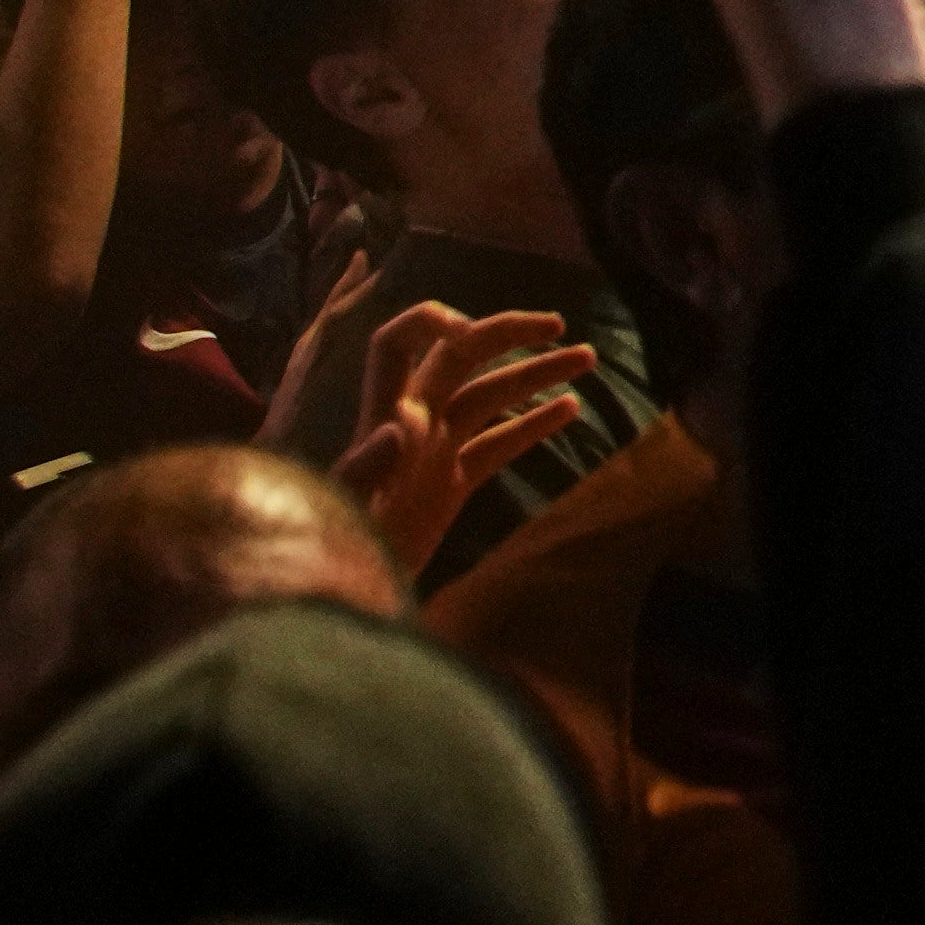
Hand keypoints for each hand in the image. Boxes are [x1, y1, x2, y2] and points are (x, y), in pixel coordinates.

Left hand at [333, 299, 610, 582]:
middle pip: (461, 358)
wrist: (343, 600)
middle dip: (507, 334)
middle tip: (556, 325)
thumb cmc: (337, 551)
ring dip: (536, 374)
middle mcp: (412, 422)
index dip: (429, 324)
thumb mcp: (349, 508)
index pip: (396, 344)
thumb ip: (367, 468)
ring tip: (587, 358)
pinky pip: (498, 443)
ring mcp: (435, 452)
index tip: (470, 330)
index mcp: (384, 417)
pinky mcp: (450, 486)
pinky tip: (570, 410)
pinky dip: (534, 423)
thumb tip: (399, 427)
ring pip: (491, 396)